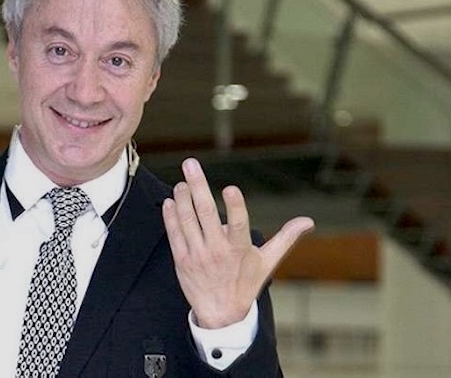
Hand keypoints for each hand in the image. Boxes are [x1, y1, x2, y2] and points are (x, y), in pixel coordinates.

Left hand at [162, 158, 313, 328]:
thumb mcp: (267, 261)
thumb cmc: (245, 283)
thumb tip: (308, 221)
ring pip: (187, 221)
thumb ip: (285, 237)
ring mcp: (197, 255)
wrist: (221, 313)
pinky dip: (170, 217)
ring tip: (181, 182)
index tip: (230, 188)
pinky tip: (170, 202)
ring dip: (182, 198)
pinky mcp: (181, 260)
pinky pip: (174, 234)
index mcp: (240, 250)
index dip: (234, 206)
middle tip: (190, 164)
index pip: (238, 225)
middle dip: (197, 186)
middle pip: (205, 214)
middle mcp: (217, 251)